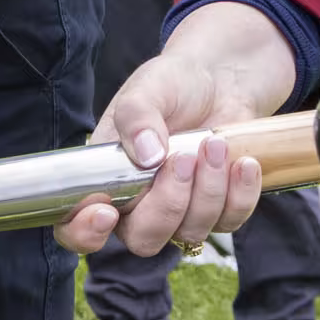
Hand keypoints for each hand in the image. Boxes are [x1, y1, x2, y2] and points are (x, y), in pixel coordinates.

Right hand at [58, 0, 291, 256]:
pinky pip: (229, 222)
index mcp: (104, 179)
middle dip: (168, 204)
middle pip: (144, 239)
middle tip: (183, 157)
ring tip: (215, 144)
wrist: (220, 79)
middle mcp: (138, 205)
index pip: (76, 226)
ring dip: (208, 190)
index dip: (84, 233)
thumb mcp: (147, 89)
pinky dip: (240, 195)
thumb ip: (138, 118)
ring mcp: (180, 212)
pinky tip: (243, 163)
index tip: (105, 213)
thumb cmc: (172, 84)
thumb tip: (147, 157)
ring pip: (190, 231)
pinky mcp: (218, 210)